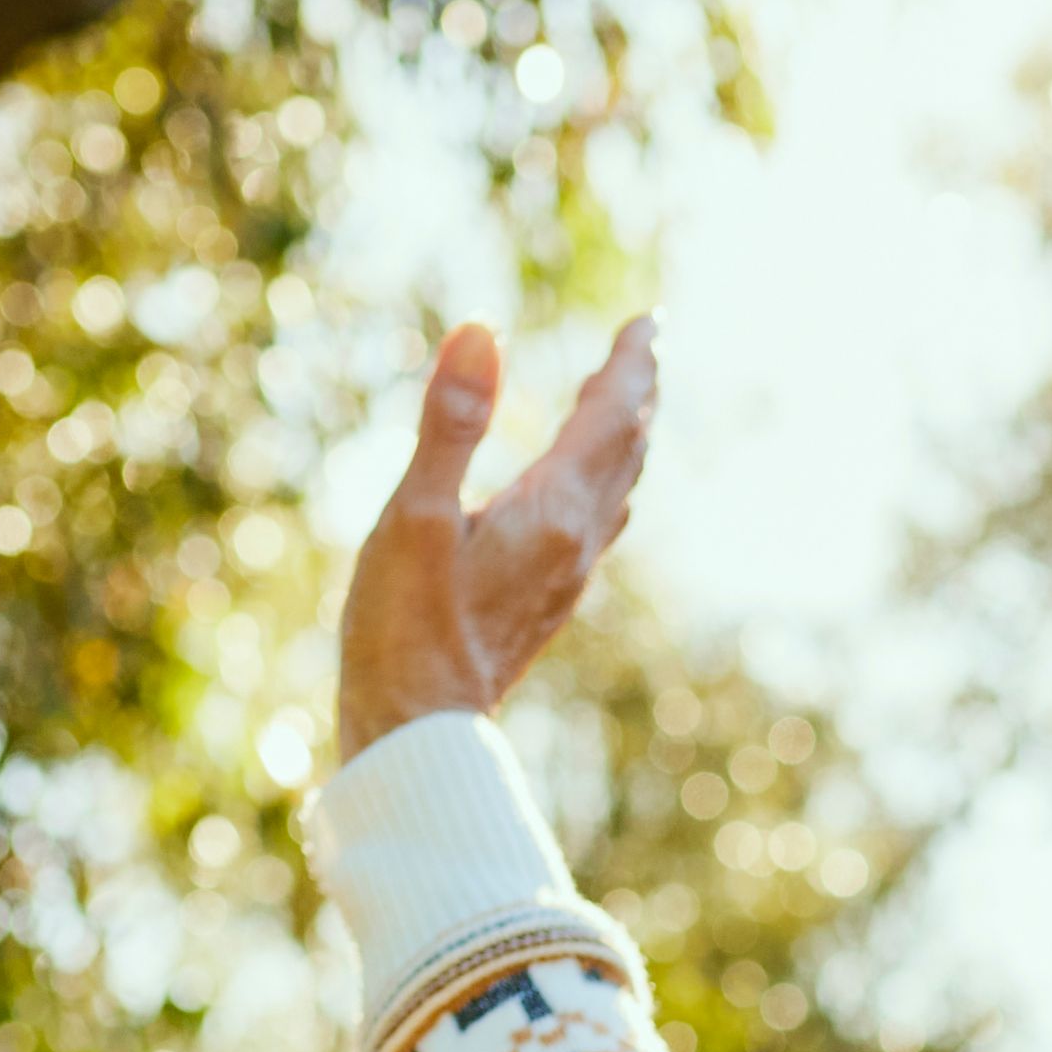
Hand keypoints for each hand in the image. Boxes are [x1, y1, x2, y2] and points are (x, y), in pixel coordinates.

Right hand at [332, 315, 658, 761]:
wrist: (417, 731)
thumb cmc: (403, 627)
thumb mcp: (415, 515)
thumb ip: (450, 423)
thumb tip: (482, 332)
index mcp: (552, 513)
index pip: (610, 420)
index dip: (630, 366)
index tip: (649, 320)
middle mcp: (574, 543)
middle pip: (626, 451)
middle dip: (636, 392)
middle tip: (645, 342)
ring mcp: (566, 576)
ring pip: (617, 489)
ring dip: (626, 437)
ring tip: (624, 400)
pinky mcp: (548, 600)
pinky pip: (596, 522)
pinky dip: (603, 479)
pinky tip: (586, 488)